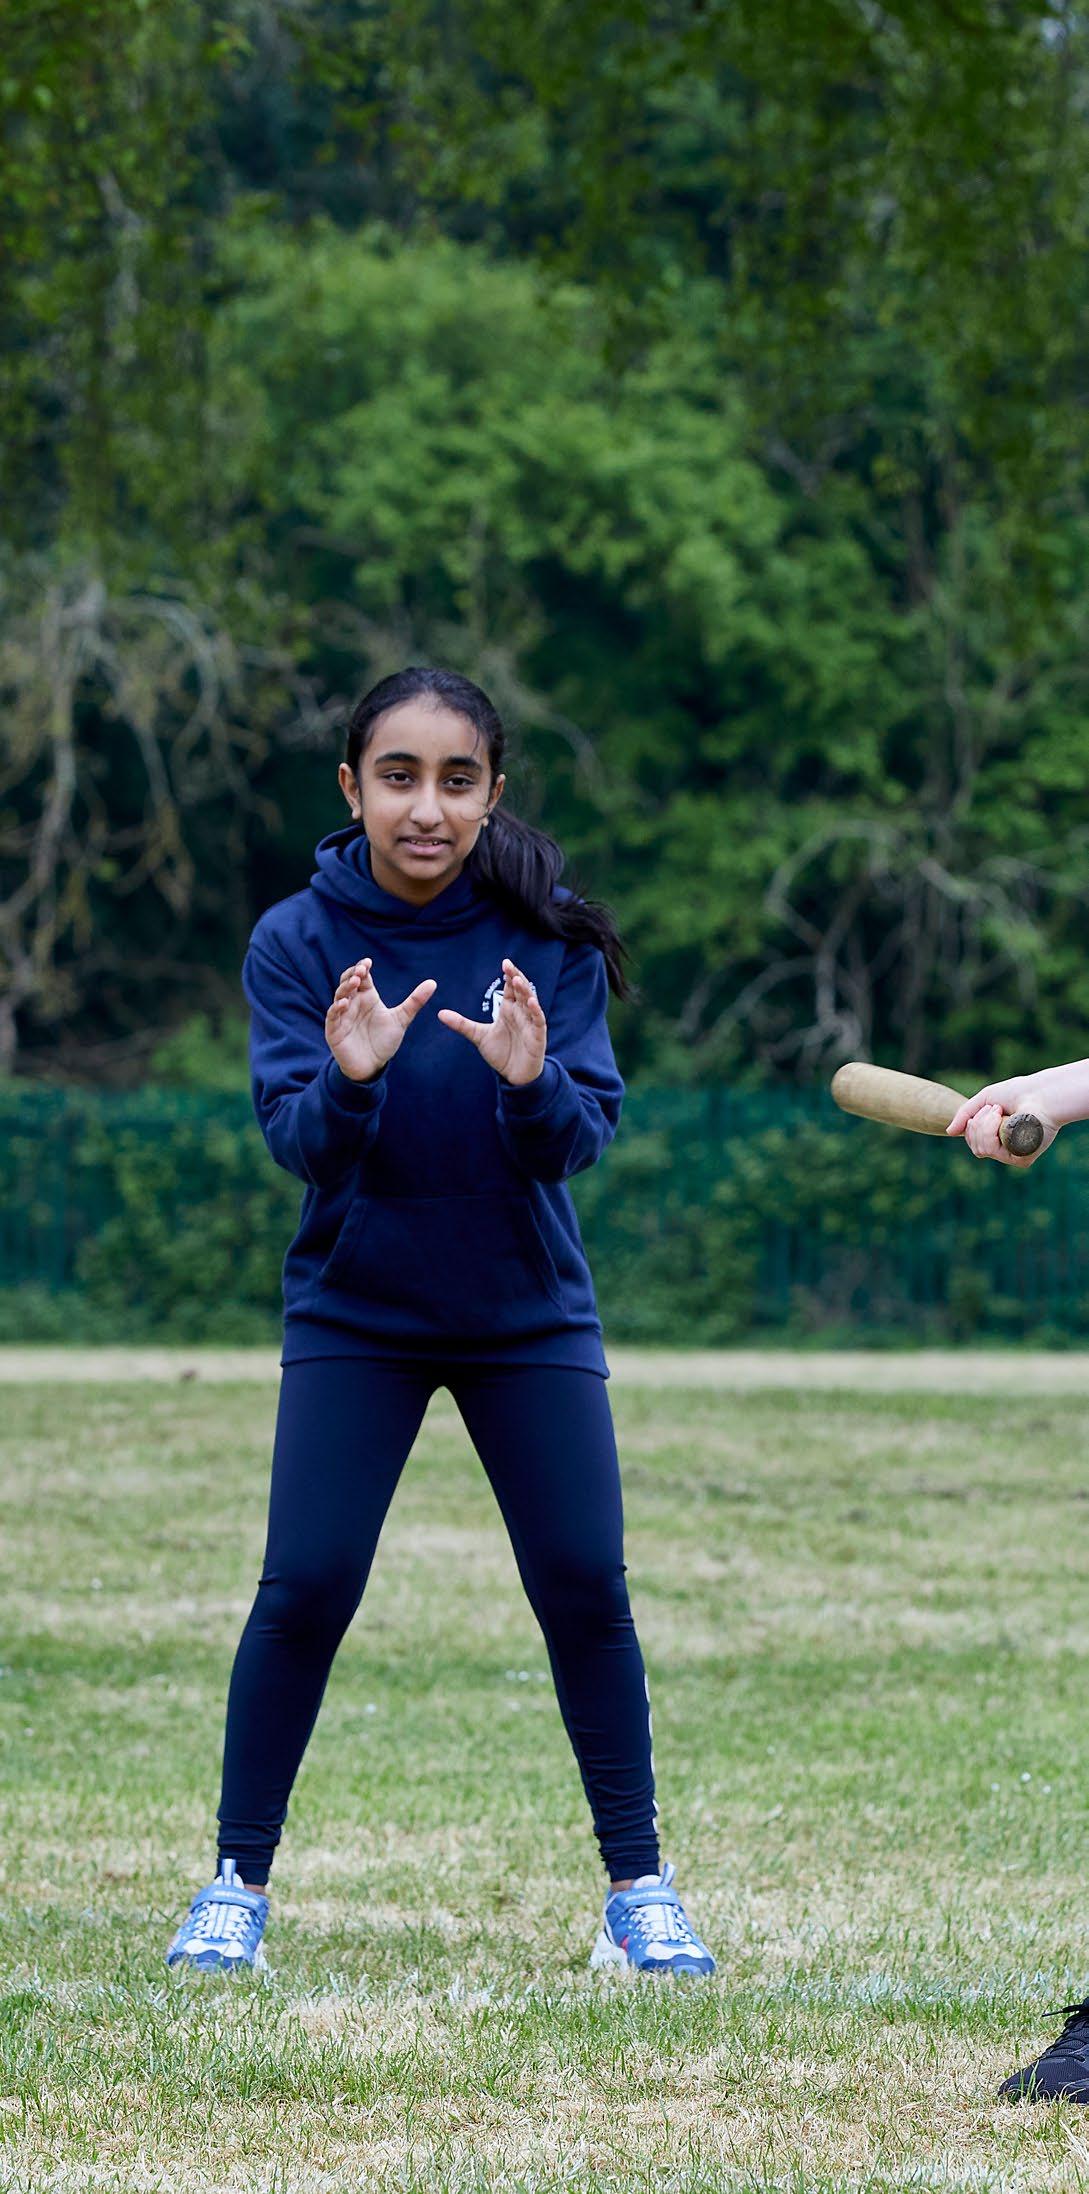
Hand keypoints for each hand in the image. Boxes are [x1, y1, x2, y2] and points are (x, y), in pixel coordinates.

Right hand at [326, 958, 435, 1081]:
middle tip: (361, 970)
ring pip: (339, 996)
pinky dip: (336, 1009)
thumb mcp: (401, 1019)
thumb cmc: (384, 1041)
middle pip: (348, 982)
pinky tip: (344, 1004)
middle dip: (352, 975)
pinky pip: (332, 1016)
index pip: (362, 977)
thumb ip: (415, 1001)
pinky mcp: (334, 1030)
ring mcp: (342, 1016)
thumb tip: (433, 982)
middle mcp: (353, 1003)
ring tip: (355, 982)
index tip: (368, 962)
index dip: (362, 968)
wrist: (373, 1066)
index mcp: (367, 997)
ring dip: (345, 988)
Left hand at [437, 958, 546, 1085]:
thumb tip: (439, 1013)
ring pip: (530, 1003)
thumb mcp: (478, 1036)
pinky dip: (536, 1011)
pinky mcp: (537, 1036)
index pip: (510, 988)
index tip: (504, 963)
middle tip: (508, 965)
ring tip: (518, 980)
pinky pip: (538, 1020)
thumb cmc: (501, 1053)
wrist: (514, 1076)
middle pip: (521, 991)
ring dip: (525, 991)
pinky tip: (531, 1002)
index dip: (509, 975)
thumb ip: (462, 1024)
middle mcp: (521, 1013)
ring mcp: (530, 1024)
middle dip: (516, 977)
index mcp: (509, 1010)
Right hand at [946, 1081, 1059, 1167]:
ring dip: (986, 1124)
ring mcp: (1013, 1155)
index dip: (973, 1125)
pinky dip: (994, 1129)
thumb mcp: (984, 1100)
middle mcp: (1005, 1149)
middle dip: (979, 1123)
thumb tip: (950, 1132)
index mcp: (998, 1137)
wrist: (1038, 1094)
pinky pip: (992, 1150)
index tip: (989, 1107)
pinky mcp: (1021, 1159)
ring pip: (981, 1149)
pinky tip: (1009, 1119)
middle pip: (975, 1147)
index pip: (973, 1142)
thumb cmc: (1018, 1093)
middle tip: (997, 1108)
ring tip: (1001, 1111)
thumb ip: (965, 1115)